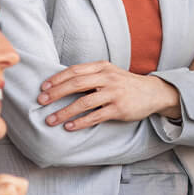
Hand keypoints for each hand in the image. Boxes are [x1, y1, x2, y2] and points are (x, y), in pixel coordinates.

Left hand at [38, 61, 178, 129]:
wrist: (153, 93)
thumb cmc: (125, 84)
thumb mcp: (109, 73)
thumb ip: (90, 76)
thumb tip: (62, 84)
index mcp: (102, 67)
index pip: (74, 71)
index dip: (57, 79)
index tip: (43, 88)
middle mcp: (108, 78)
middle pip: (76, 84)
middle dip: (56, 94)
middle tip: (41, 102)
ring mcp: (114, 94)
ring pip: (84, 102)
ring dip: (64, 112)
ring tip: (51, 120)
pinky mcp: (119, 109)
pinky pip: (96, 116)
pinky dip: (80, 122)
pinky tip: (69, 127)